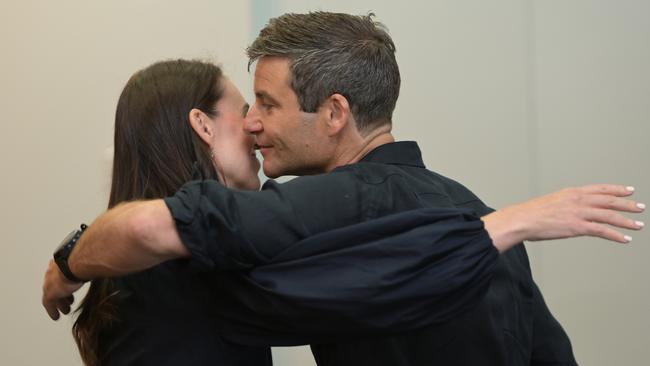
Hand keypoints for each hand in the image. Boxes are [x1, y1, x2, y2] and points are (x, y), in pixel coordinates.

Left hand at [42, 259, 83, 319]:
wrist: (75, 265)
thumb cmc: (83, 262)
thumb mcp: (85, 265)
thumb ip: (88, 267)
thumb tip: (99, 266)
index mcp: (60, 264)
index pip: (60, 275)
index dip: (65, 283)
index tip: (68, 288)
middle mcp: (53, 273)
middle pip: (56, 286)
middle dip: (63, 294)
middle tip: (67, 301)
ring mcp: (49, 283)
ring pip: (53, 296)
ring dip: (60, 303)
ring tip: (65, 310)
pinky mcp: (49, 294)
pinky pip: (49, 305)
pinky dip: (53, 311)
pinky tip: (56, 316)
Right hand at [484, 184, 644, 251]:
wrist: (521, 219)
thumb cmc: (530, 214)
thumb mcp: (551, 203)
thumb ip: (565, 205)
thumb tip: (570, 211)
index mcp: (571, 192)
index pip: (600, 189)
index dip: (616, 189)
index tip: (628, 191)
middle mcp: (578, 200)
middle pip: (609, 201)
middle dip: (627, 204)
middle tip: (640, 207)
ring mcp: (579, 213)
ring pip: (609, 216)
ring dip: (626, 221)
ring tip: (638, 225)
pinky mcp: (577, 227)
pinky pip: (602, 231)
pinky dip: (616, 235)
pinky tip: (625, 239)